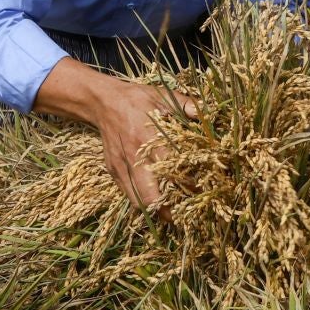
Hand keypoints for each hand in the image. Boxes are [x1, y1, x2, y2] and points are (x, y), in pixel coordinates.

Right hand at [94, 79, 198, 208]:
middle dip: (169, 211)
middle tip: (187, 213)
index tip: (202, 193)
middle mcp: (133, 158)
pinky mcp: (114, 171)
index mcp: (147, 139)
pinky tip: (158, 200)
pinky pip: (129, 195)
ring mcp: (121, 167)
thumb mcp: (162, 96)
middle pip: (150, 198)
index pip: (170, 173)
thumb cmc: (136, 99)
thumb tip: (205, 113)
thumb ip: (186, 104)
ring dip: (156, 210)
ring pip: (138, 202)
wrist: (103, 101)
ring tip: (173, 212)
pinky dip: (143, 201)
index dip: (186, 187)